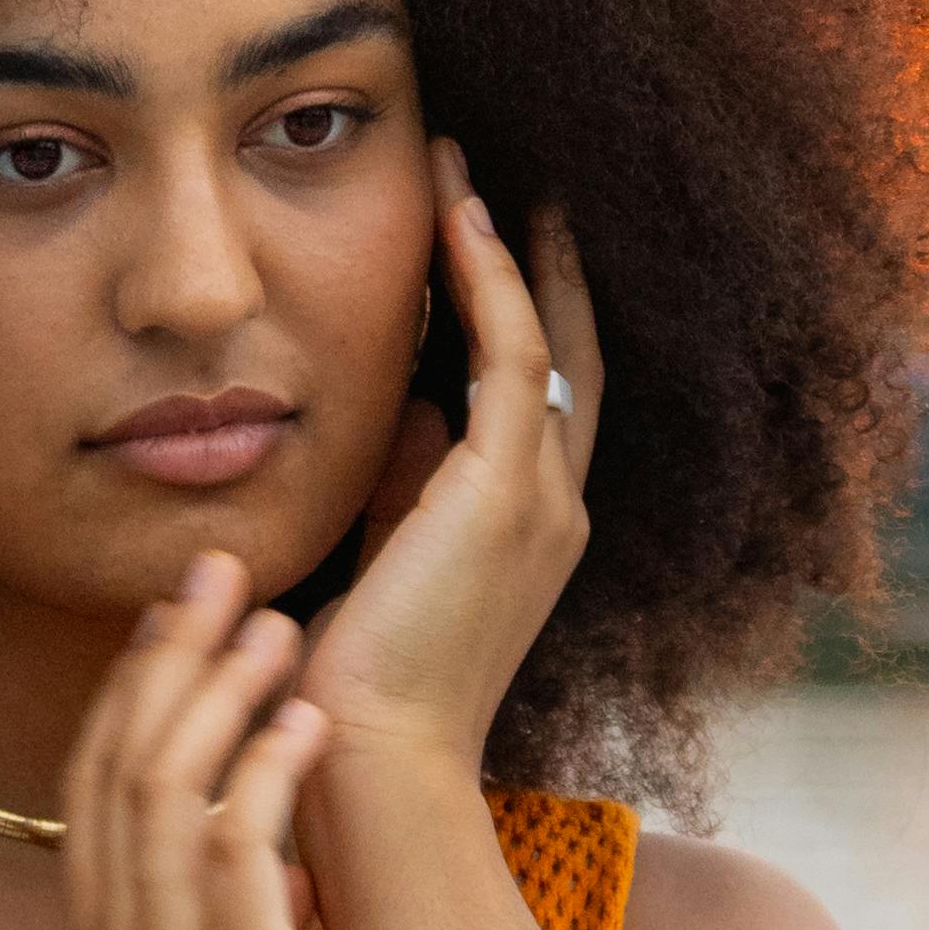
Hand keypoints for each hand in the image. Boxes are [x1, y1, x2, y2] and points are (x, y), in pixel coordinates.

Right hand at [62, 551, 361, 929]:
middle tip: (217, 566)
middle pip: (125, 758)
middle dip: (169, 653)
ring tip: (279, 615)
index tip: (174, 619)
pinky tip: (310, 723)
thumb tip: (272, 885)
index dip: (134, 690)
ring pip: (174, 787)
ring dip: (224, 691)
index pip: (100, 785)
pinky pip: (238, 856)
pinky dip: (268, 778)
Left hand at [297, 145, 598, 791]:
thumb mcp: (387, 565)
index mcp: (529, 534)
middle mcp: (556, 509)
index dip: (526, 313)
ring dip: (507, 247)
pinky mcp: (506, 491)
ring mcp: (543, 499)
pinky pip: (512, 354)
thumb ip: (404, 492)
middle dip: (543, 264)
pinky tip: (458, 218)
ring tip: (467, 169)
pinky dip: (490, 280)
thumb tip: (400, 417)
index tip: (484, 239)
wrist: (372, 760)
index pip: (542, 398)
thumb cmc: (358, 686)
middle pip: (570, 355)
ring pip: (545, 339)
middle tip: (510, 180)